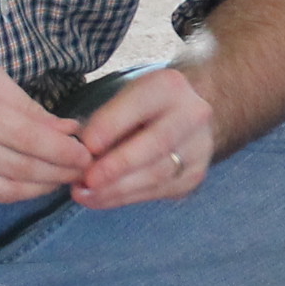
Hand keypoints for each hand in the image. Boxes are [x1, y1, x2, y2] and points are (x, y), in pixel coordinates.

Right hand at [0, 37, 89, 202]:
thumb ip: (27, 106)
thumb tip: (68, 130)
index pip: (27, 139)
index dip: (62, 153)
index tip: (86, 156)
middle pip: (18, 169)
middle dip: (57, 174)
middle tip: (83, 172)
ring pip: (1, 190)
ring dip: (38, 188)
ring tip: (62, 180)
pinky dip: (9, 189)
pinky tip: (29, 182)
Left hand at [69, 66, 214, 208]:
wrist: (182, 118)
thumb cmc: (143, 106)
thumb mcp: (123, 99)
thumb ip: (105, 121)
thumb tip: (85, 154)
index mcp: (169, 87)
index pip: (140, 105)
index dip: (111, 126)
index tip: (86, 145)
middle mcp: (193, 115)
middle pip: (156, 144)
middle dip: (117, 165)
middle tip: (87, 179)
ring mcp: (199, 148)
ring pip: (157, 174)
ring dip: (117, 188)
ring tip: (86, 193)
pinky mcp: (194, 176)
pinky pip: (159, 191)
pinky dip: (126, 198)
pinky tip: (103, 199)